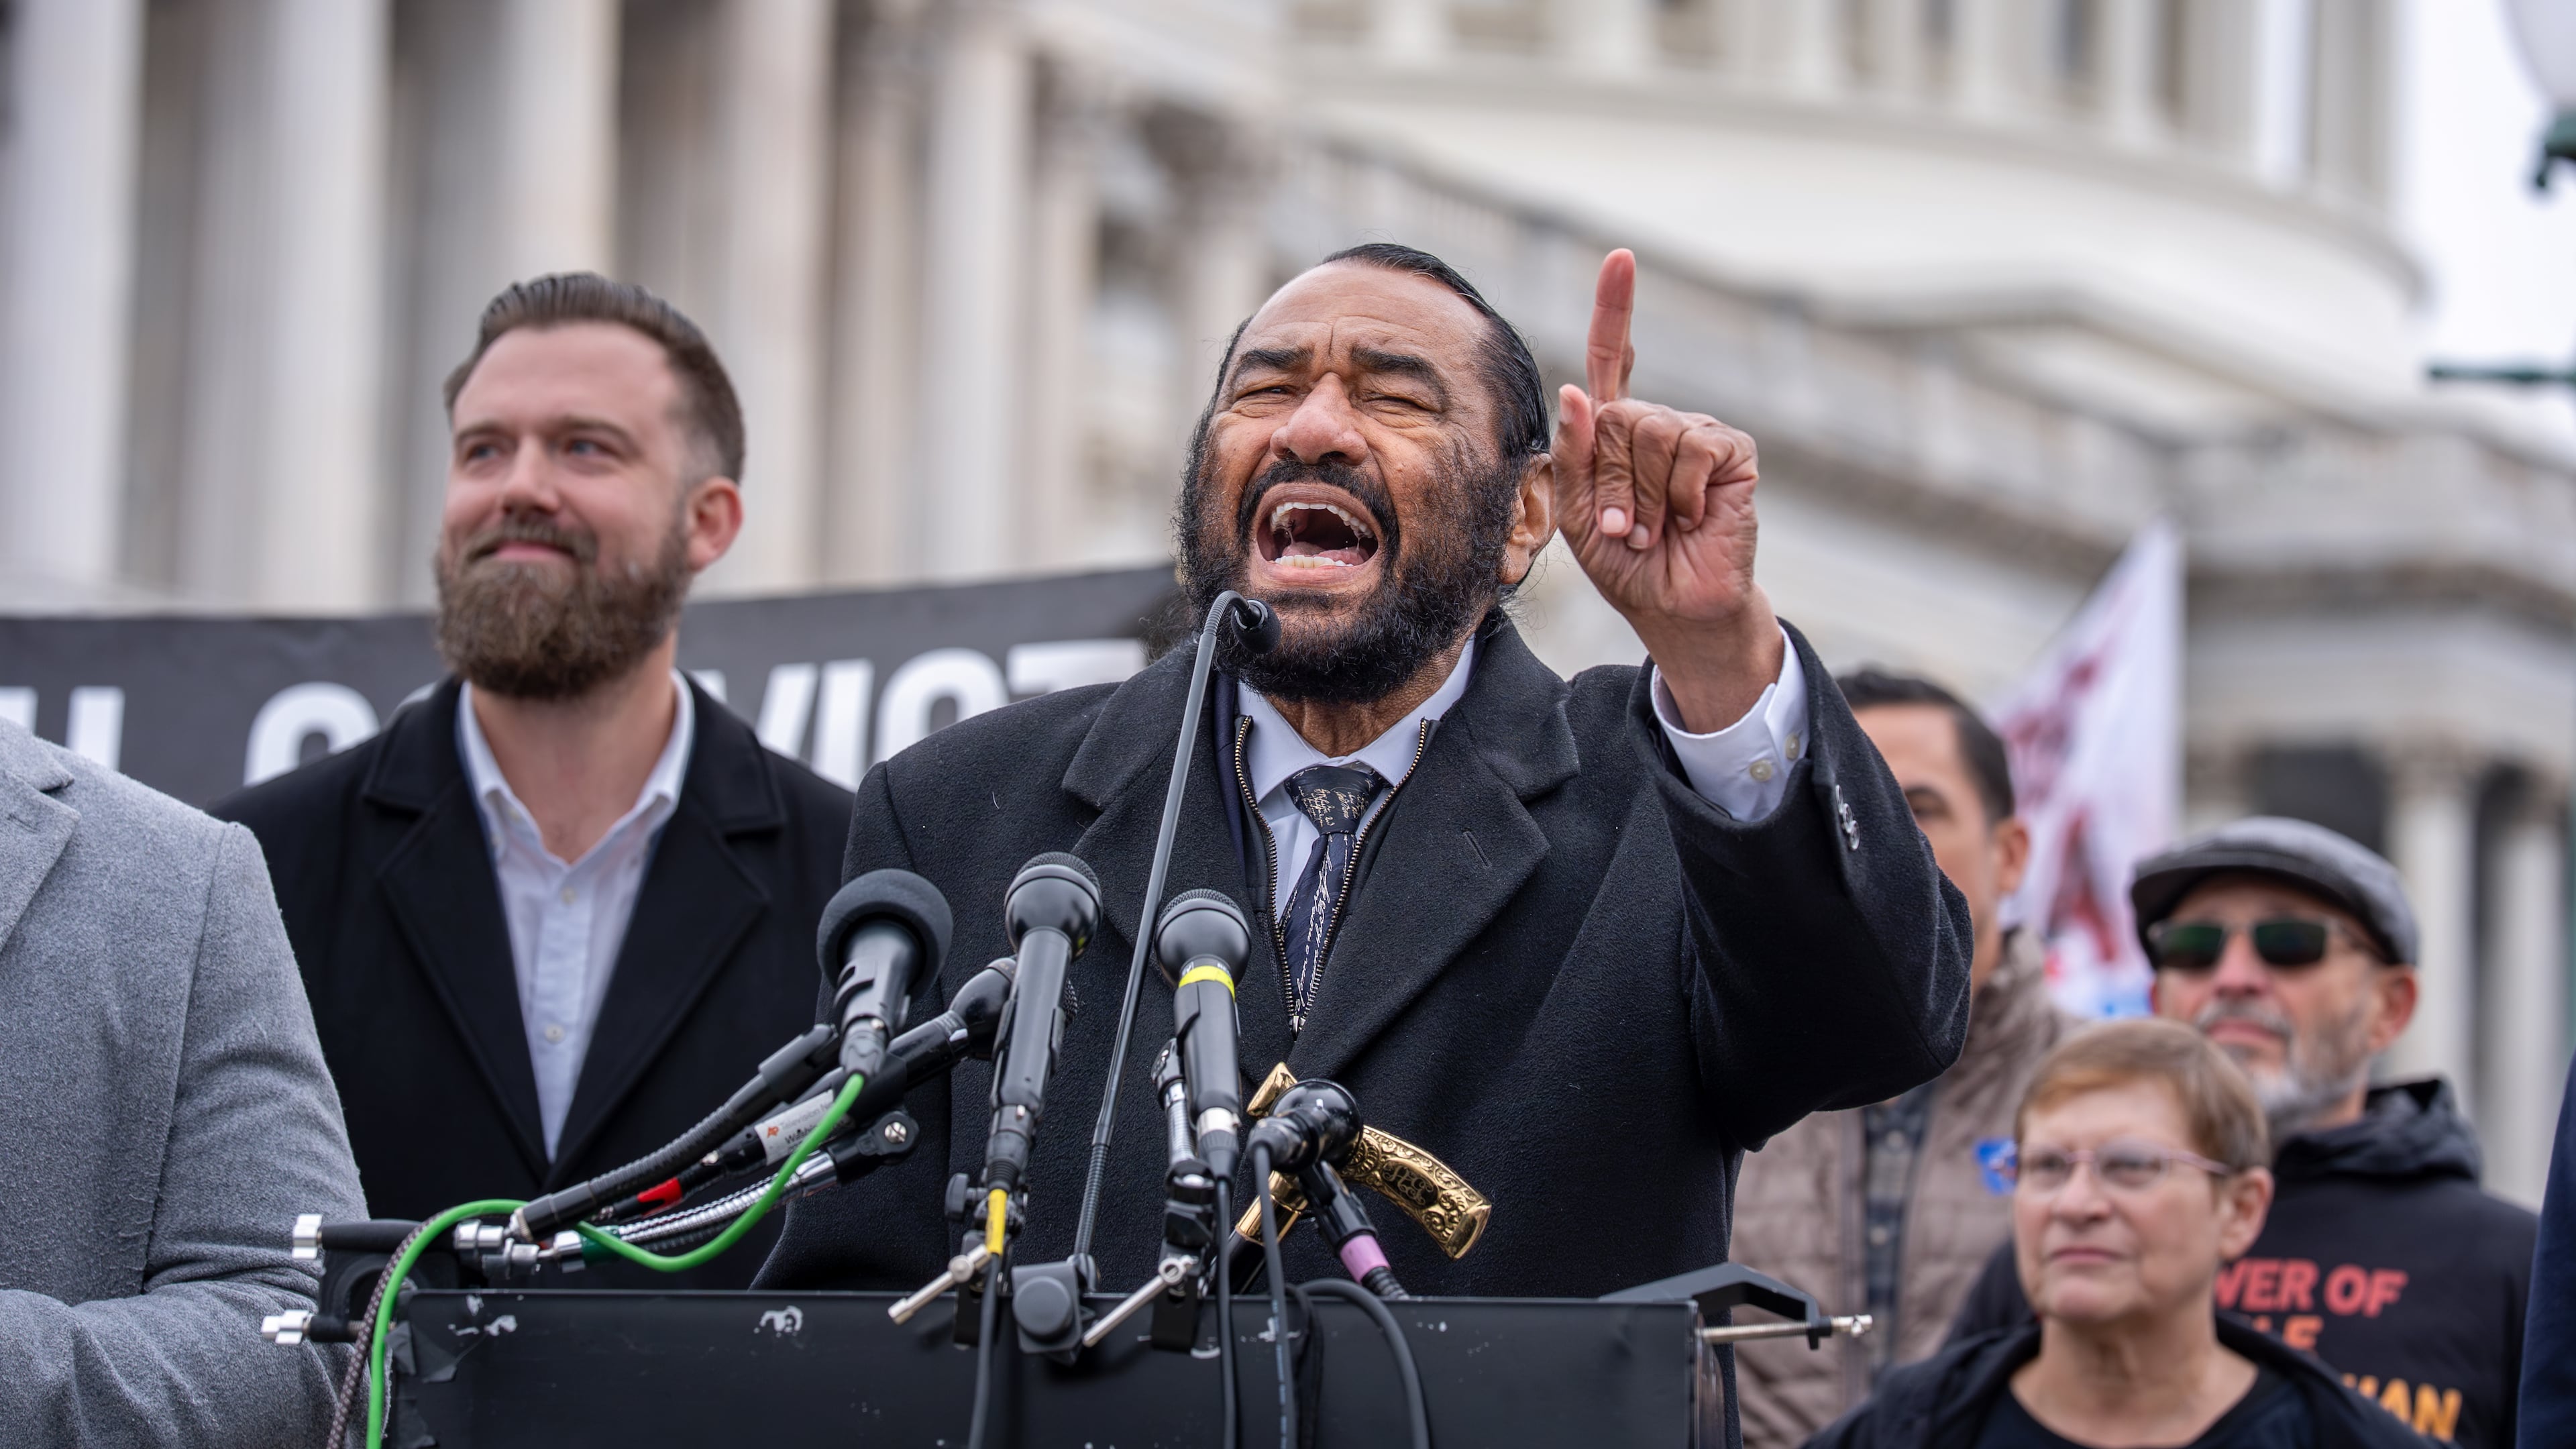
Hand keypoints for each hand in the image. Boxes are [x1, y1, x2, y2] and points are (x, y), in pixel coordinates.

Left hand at [1554, 250, 1781, 730]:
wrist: (1674, 609)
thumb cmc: (1625, 563)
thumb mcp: (1575, 512)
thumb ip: (1572, 455)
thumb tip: (1577, 391)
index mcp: (1616, 432)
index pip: (1615, 358)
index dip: (1617, 309)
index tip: (1622, 259)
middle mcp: (1658, 424)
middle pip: (1615, 416)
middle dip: (1606, 481)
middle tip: (1621, 526)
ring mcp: (1698, 435)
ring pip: (1650, 432)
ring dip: (1639, 495)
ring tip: (1650, 529)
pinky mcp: (1732, 454)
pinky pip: (1693, 448)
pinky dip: (1681, 492)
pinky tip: (1690, 517)